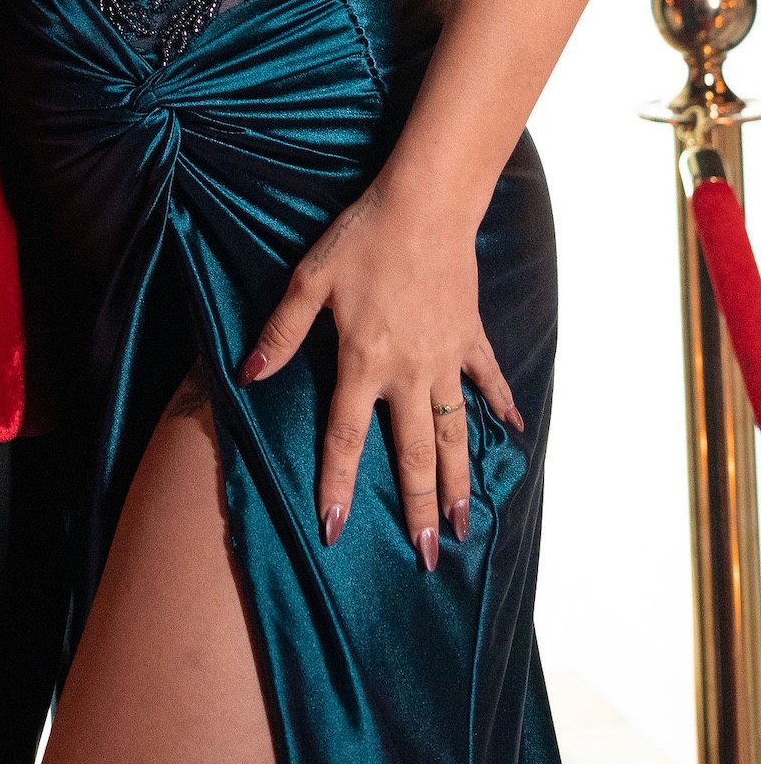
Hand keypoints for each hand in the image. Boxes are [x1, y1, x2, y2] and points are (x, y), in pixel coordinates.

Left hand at [237, 180, 522, 562]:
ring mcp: (445, 358)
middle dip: (419, 509)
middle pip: (413, 454)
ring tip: (467, 523)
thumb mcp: (310, 281)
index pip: (345, 440)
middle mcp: (408, 373)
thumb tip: (249, 376)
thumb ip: (281, 333)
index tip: (334, 533)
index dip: (337, 487)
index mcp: (363, 363)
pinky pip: (487, 380)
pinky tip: (514, 432)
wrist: (425, 206)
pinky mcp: (470, 337)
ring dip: (460, 480)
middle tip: (429, 557)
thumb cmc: (362, 239)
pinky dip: (501, 405)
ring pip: (454, 432)